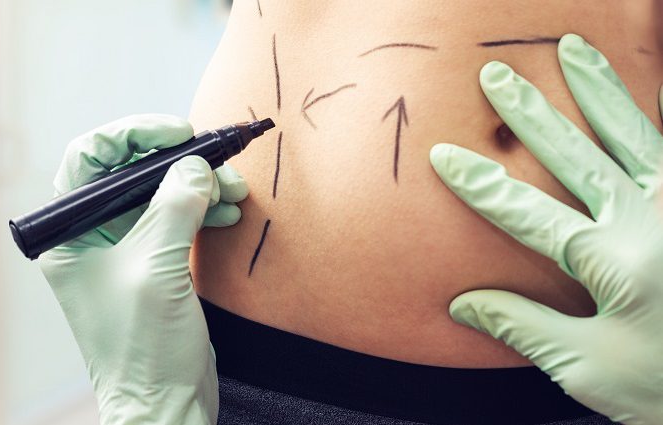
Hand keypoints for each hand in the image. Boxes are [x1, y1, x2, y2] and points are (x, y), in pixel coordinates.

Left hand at [39, 115, 248, 424]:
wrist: (163, 404)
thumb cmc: (141, 349)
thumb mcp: (155, 267)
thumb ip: (174, 207)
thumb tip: (196, 166)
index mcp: (70, 233)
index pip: (90, 158)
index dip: (133, 134)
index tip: (179, 132)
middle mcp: (91, 236)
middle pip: (130, 172)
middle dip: (177, 161)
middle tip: (216, 160)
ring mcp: (122, 250)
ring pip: (159, 193)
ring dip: (198, 185)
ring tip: (234, 190)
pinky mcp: (152, 265)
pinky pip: (176, 219)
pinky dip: (203, 209)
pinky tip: (227, 210)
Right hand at [430, 34, 662, 423]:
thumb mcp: (587, 366)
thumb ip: (522, 326)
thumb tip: (462, 304)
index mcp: (611, 261)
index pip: (526, 212)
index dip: (480, 183)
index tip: (444, 155)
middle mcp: (648, 222)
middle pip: (577, 155)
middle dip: (530, 114)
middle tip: (498, 75)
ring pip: (633, 134)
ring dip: (599, 90)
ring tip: (574, 50)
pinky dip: (658, 118)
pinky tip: (647, 94)